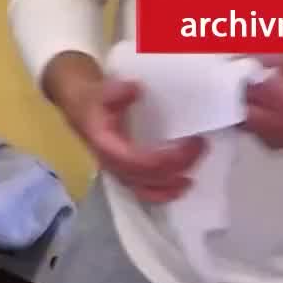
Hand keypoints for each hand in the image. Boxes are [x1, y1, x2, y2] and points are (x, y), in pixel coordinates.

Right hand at [56, 71, 206, 203]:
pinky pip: (145, 191)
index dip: (164, 158)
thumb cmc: (94, 101)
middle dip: (176, 167)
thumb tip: (133, 90)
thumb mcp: (101, 91)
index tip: (189, 142)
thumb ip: (114, 92)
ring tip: (191, 179)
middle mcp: (113, 165)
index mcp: (107, 147)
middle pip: (146, 177)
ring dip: (170, 187)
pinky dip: (163, 192)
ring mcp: (119, 172)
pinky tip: (180, 186)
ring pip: (145, 189)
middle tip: (200, 147)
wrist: (82, 107)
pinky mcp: (127, 173)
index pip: (136, 162)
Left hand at [242, 56, 282, 148]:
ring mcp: (275, 138)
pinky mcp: (275, 146)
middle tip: (244, 82)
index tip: (236, 69)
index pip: (246, 89)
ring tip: (257, 94)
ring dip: (244, 108)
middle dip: (237, 95)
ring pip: (242, 122)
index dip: (237, 78)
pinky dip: (253, 119)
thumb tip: (240, 59)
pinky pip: (252, 131)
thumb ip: (270, 59)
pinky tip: (266, 109)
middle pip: (239, 108)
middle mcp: (277, 123)